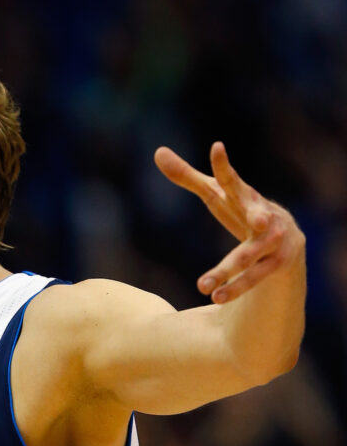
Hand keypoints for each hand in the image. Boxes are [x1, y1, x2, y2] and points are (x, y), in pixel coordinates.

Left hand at [154, 142, 303, 303]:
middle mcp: (263, 215)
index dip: (224, 165)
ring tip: (202, 287)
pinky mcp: (277, 263)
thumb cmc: (241, 209)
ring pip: (248, 256)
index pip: (232, 178)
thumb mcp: (215, 195)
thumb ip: (188, 176)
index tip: (217, 148)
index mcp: (244, 196)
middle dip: (253, 217)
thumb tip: (157, 152)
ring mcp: (272, 240)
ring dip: (227, 271)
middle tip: (251, 220)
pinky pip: (255, 277)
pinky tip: (216, 298)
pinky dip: (236, 288)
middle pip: (252, 217)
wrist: (287, 237)